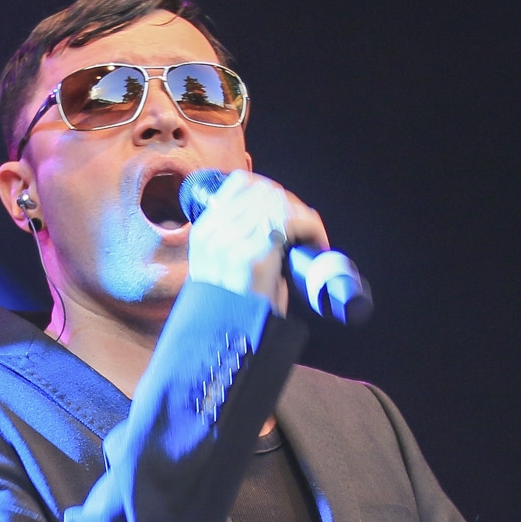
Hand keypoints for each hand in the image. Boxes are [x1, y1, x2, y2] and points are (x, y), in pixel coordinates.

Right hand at [186, 171, 322, 310]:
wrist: (226, 339)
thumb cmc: (232, 307)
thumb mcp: (219, 267)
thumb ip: (233, 240)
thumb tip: (270, 219)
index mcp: (204, 232)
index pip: (240, 183)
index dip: (271, 189)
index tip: (286, 208)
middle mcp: (214, 232)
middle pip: (265, 191)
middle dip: (292, 204)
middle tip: (306, 227)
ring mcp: (232, 242)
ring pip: (280, 203)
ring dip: (304, 217)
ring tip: (312, 237)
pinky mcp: (253, 255)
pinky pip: (290, 223)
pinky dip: (310, 229)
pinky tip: (316, 243)